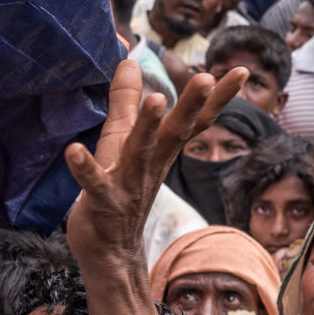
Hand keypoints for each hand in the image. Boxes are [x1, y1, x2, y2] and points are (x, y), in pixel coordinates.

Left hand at [65, 60, 246, 261]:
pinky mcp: (103, 202)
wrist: (110, 252)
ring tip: (156, 99)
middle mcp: (151, 165)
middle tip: (206, 79)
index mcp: (161, 150)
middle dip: (191, 106)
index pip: (193, 121)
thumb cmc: (118, 190)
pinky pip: (94, 183)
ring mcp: (129, 184)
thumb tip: (130, 61)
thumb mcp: (122, 141)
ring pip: (141, 153)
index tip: (240, 72)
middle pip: (176, 132)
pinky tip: (73, 150)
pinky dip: (85, 168)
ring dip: (149, 127)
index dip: (216, 98)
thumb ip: (125, 101)